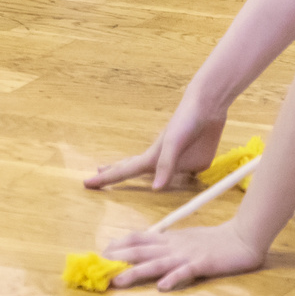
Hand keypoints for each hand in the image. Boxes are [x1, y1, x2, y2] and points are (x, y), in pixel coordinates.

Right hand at [86, 97, 229, 192]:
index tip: (86, 183)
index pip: (124, 172)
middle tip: (97, 175)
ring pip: (157, 174)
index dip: (106, 179)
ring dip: (143, 177)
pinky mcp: (196, 163)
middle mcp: (162, 160)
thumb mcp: (174, 142)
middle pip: (134, 170)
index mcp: (152, 157)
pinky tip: (174, 180)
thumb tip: (155, 190)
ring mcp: (178, 162)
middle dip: (114, 172)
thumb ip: (166, 164)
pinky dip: (176, 179)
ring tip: (127, 173)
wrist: (208, 106)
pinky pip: (185, 177)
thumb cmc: (186, 120)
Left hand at [101, 222, 266, 291]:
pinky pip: (186, 272)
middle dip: (119, 259)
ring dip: (136, 272)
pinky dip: (173, 278)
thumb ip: (168, 243)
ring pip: (157, 263)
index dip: (120, 244)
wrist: (243, 237)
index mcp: (170, 238)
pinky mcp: (203, 264)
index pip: (140, 238)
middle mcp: (174, 245)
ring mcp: (187, 254)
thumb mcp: (186, 238)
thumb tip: (147, 246)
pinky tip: (162, 287)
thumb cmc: (215, 240)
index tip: (102, 251)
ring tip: (118, 281)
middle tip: (99, 267)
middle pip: (142, 251)